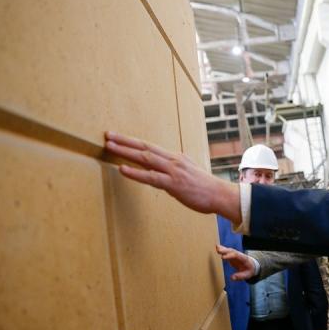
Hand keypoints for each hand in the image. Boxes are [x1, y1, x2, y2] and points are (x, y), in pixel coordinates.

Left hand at [104, 131, 240, 222]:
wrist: (220, 195)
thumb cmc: (205, 188)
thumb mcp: (189, 172)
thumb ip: (176, 169)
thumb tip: (165, 169)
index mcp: (176, 158)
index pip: (150, 146)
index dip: (133, 141)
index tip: (118, 136)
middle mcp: (173, 160)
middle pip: (145, 147)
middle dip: (124, 141)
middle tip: (107, 135)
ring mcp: (173, 171)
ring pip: (145, 158)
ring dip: (125, 152)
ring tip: (109, 147)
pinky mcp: (173, 184)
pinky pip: (150, 177)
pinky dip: (135, 173)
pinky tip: (122, 169)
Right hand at [216, 244, 256, 280]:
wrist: (251, 265)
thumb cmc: (249, 270)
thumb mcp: (247, 275)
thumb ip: (240, 276)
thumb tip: (232, 278)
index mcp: (244, 259)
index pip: (237, 256)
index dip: (230, 256)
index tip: (223, 257)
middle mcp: (239, 255)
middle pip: (232, 251)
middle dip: (225, 250)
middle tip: (218, 250)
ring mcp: (235, 254)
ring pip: (229, 250)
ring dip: (223, 249)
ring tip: (216, 247)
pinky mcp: (232, 255)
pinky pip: (227, 251)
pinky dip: (222, 249)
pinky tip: (216, 247)